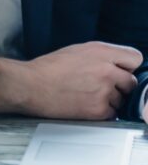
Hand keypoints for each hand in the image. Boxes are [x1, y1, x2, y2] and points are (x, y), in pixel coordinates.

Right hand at [0, 41, 141, 118]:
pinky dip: (101, 112)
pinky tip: (84, 104)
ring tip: (86, 95)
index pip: (135, 58)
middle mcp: (106, 70)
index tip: (120, 71)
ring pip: (121, 99)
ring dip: (109, 100)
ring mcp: (104, 90)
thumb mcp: (76, 51)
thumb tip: (119, 65)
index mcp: (100, 51)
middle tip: (99, 86)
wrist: (30, 86)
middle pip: (131, 82)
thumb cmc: (47, 69)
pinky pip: (112, 113)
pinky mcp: (99, 109)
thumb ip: (101, 56)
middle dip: (119, 85)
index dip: (126, 66)